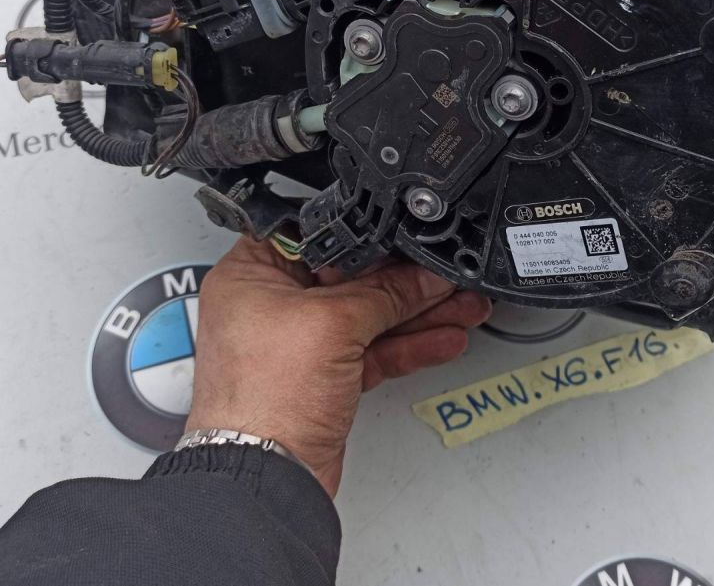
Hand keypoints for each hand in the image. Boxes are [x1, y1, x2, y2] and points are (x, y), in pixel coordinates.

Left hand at [185, 237, 490, 496]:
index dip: (365, 237)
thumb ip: (385, 292)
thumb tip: (422, 276)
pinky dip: (409, 345)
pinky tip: (443, 337)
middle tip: (444, 276)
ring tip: (462, 306)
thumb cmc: (263, 400)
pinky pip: (375, 350)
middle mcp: (272, 306)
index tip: (405, 240)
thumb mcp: (333, 323)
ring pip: (370, 317)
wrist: (266, 475)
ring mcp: (300, 345)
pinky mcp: (324, 378)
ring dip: (418, 313)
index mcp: (252, 275)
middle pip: (352, 279)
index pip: (319, 239)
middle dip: (405, 280)